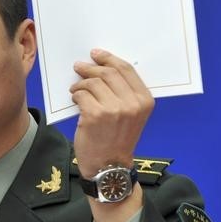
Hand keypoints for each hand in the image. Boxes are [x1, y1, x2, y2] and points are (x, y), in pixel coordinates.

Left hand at [70, 49, 152, 221]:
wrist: (109, 167)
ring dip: (80, 84)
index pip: (126, 69)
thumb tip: (102, 67)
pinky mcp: (95, 115)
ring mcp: (114, 109)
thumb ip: (123, 93)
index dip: (109, 59)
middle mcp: (132, 104)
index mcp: (145, 101)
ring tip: (76, 90)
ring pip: (92, 83)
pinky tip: (76, 101)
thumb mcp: (131, 115)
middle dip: (90, 68)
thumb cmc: (116, 139)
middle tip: (79, 67)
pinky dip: (76, 95)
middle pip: (108, 73)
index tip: (97, 54)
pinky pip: (81, 94)